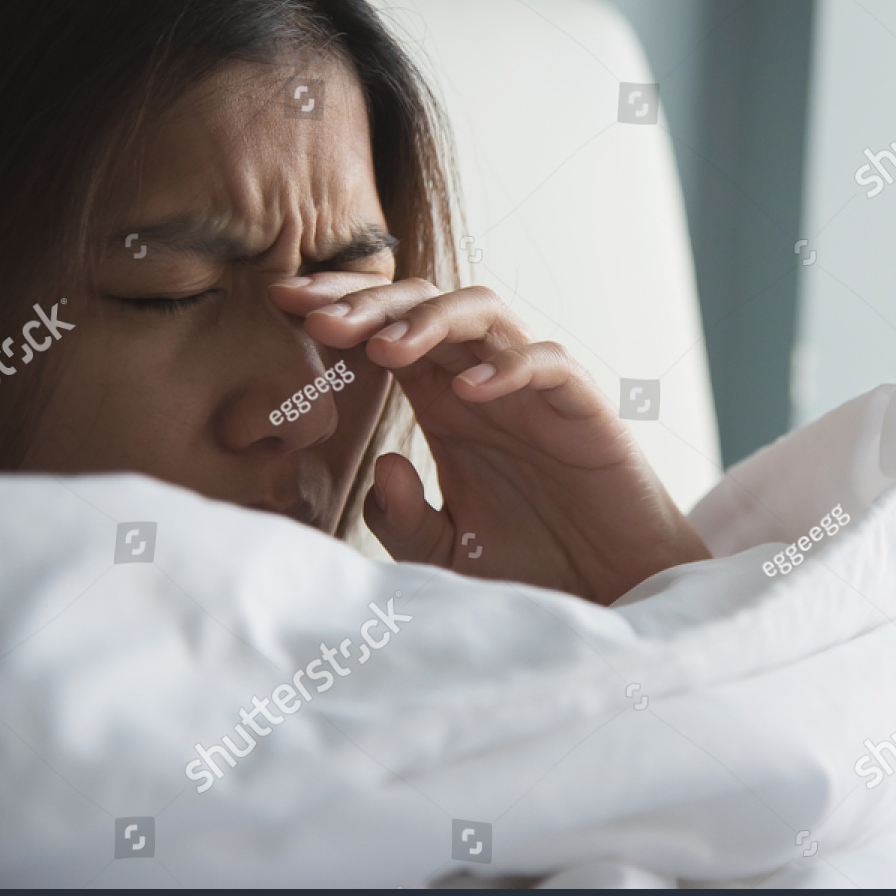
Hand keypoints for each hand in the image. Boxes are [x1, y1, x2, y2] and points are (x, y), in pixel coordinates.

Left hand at [270, 276, 710, 602]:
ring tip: (385, 348)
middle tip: (313, 314)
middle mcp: (485, 385)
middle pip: (424, 304)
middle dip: (367, 300)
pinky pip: (549, 364)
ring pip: (483, 313)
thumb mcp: (445, 557)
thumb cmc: (535, 566)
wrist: (612, 594)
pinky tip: (468, 392)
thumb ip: (403, 520)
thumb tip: (379, 464)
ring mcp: (534, 392)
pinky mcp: (582, 411)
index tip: (282, 305)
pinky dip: (509, 367)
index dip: (339, 309)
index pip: (386, 331)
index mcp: (444, 405)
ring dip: (429, 319)